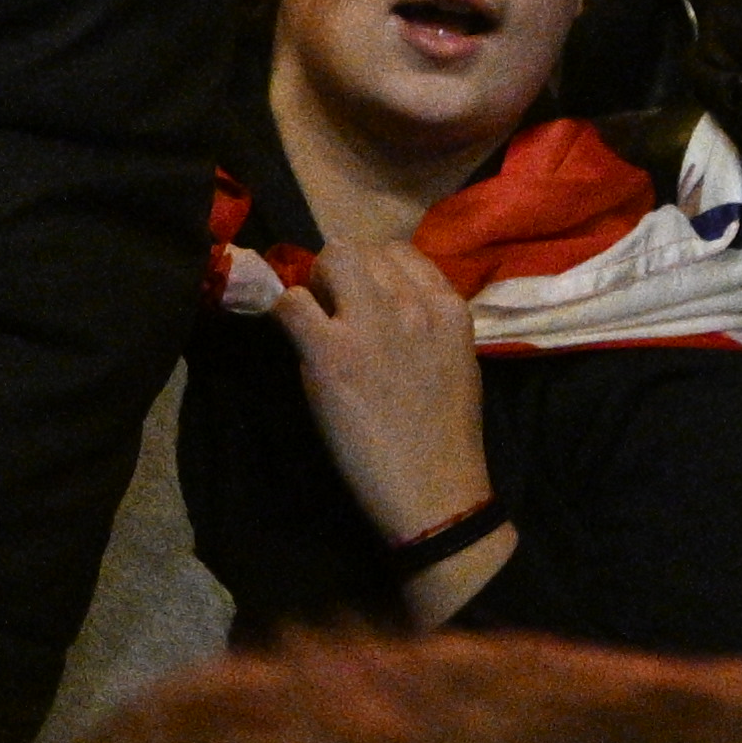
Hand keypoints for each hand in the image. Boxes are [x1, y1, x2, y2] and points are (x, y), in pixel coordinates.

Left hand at [263, 230, 490, 542]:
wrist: (435, 492)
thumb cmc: (444, 436)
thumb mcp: (456, 359)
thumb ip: (426, 322)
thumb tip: (384, 301)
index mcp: (448, 307)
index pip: (401, 251)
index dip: (374, 271)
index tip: (364, 299)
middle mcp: (411, 304)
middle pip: (360, 250)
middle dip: (341, 273)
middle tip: (334, 312)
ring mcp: (369, 324)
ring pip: (328, 259)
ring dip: (315, 287)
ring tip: (317, 325)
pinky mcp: (329, 352)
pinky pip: (291, 302)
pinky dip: (285, 314)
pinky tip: (296, 342)